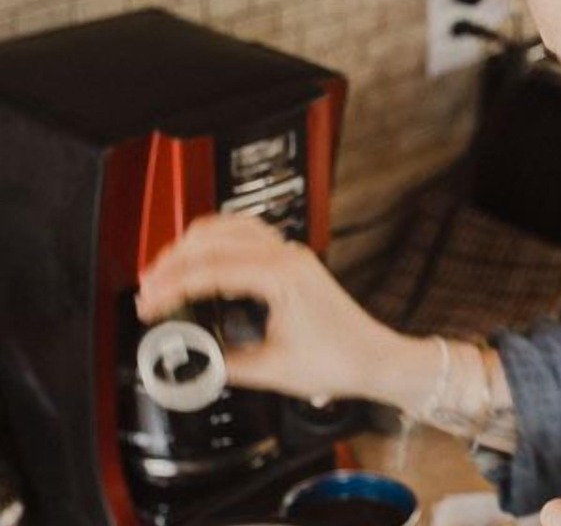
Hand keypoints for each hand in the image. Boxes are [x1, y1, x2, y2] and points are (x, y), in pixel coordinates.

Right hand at [135, 213, 410, 403]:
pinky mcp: (293, 262)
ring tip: (165, 269)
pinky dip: (217, 241)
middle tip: (147, 287)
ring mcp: (292, 255)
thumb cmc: (340, 361)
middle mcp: (287, 257)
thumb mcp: (272, 370)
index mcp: (281, 277)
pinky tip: (202, 257)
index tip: (148, 305)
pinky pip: (248, 234)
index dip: (171, 287)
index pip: (210, 271)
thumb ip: (224, 364)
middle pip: (214, 240)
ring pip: (230, 228)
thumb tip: (188, 361)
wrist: (375, 358)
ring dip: (193, 245)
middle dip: (173, 261)